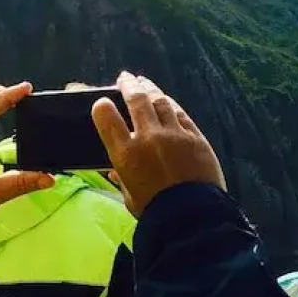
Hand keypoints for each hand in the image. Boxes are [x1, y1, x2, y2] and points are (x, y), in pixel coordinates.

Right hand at [93, 72, 224, 216]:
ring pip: (160, 102)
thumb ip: (121, 179)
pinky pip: (181, 114)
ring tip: (144, 83)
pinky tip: (167, 100)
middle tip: (125, 79)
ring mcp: (175, 135)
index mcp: (126, 154)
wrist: (193, 217)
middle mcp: (149, 138)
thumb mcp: (130, 197)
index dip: (101, 106)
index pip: (107, 118)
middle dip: (128, 86)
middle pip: (136, 101)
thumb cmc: (156, 212)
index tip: (101, 102)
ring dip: (150, 89)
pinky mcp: (196, 137)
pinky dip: (171, 105)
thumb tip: (115, 171)